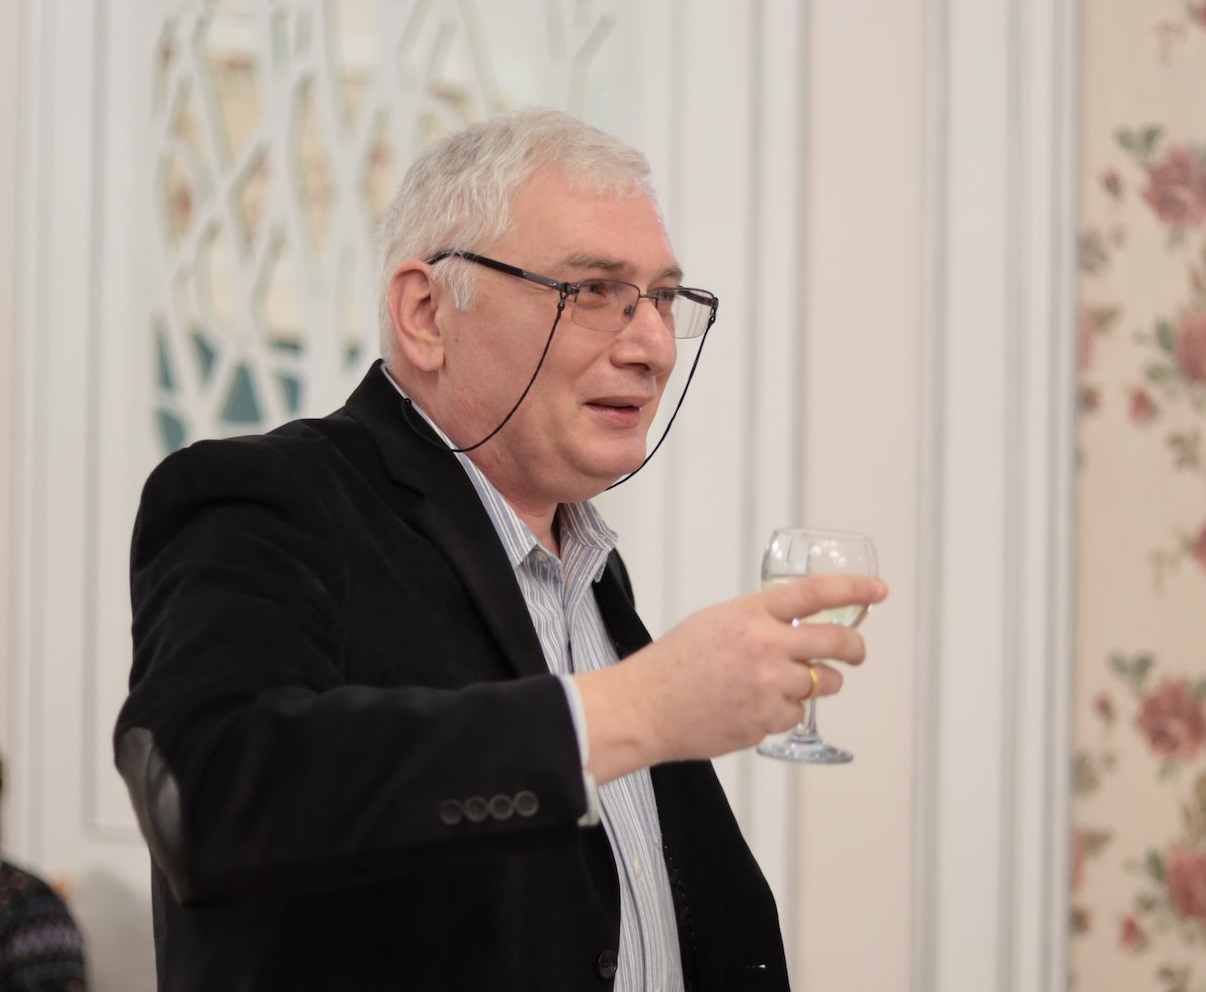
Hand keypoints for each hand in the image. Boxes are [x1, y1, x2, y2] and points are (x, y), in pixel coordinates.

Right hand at [574, 573, 887, 781]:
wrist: (646, 707)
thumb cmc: (673, 665)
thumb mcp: (715, 621)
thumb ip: (756, 620)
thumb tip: (792, 625)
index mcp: (751, 614)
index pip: (814, 593)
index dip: (853, 589)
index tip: (877, 590)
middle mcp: (766, 646)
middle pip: (836, 643)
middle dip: (854, 649)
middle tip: (855, 652)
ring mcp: (769, 685)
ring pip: (822, 683)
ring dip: (816, 684)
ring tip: (781, 685)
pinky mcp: (767, 719)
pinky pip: (796, 714)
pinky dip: (783, 712)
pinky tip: (752, 707)